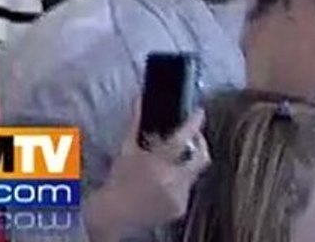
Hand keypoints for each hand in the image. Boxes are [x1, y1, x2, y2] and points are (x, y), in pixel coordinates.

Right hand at [84, 103, 210, 241]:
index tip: (200, 113)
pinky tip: (166, 183)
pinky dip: (180, 184)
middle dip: (200, 144)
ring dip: (186, 166)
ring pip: (194, 172)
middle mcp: (171, 179)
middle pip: (201, 156)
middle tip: (194, 138)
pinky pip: (188, 189)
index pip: (183, 138)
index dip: (195, 123)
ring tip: (170, 166)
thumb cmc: (118, 180)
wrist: (113, 214)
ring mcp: (177, 195)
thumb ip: (135, 123)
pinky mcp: (180, 207)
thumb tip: (140, 100)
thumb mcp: (126, 150)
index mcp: (157, 162)